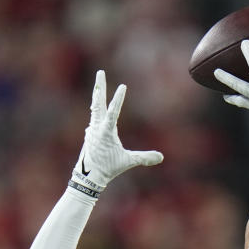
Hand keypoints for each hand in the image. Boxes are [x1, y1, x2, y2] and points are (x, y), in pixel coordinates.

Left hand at [69, 70, 162, 195]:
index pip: (114, 111)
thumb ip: (144, 158)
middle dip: (100, 86)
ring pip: (95, 108)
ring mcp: (91, 129)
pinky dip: (97, 111)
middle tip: (100, 72)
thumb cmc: (108, 168)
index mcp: (106, 131)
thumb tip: (160, 157)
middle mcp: (97, 127)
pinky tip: (98, 110)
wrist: (88, 177)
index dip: (119, 98)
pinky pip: (94, 118)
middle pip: (98, 102)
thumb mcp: (127, 162)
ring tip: (99, 85)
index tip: (123, 86)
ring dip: (98, 96)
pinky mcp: (89, 133)